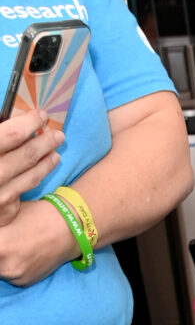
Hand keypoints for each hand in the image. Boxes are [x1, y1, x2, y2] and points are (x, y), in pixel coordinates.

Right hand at [0, 109, 62, 227]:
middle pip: (27, 154)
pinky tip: (48, 166)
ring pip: (31, 174)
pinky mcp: (4, 209)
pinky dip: (39, 174)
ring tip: (56, 149)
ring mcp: (0, 194)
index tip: (41, 115)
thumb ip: (0, 137)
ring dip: (48, 159)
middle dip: (45, 141)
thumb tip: (11, 119)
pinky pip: (25, 188)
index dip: (30, 122)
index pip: (12, 133)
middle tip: (58, 134)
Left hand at [0, 190, 80, 286]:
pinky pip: (7, 275)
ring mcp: (16, 276)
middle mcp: (5, 266)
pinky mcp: (24, 282)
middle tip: (3, 240)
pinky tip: (16, 253)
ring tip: (8, 246)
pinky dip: (7, 266)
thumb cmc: (36, 215)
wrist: (69, 229)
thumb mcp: (6, 214)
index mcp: (0, 246)